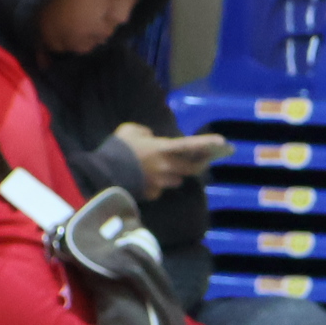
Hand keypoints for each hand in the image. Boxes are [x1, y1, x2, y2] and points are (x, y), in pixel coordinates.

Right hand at [116, 122, 230, 196]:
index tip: (224, 142)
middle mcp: (167, 167)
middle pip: (192, 168)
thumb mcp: (129, 131)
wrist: (101, 175)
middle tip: (206, 158)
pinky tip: (147, 178)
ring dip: (177, 173)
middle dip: (200, 163)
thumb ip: (144, 132)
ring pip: (177, 179)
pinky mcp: (153, 194)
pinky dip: (159, 183)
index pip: (192, 146)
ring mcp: (161, 182)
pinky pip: (162, 188)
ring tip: (170, 166)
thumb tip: (150, 138)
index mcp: (163, 149)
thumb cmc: (116, 149)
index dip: (208, 143)